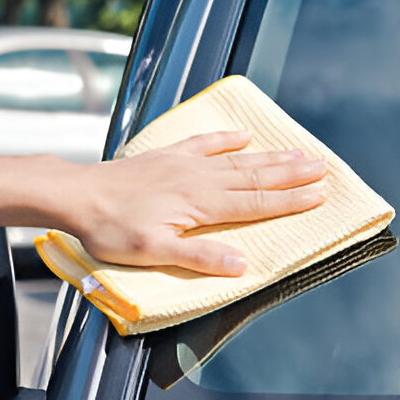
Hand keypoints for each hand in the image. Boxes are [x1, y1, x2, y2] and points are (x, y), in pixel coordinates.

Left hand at [61, 131, 326, 275]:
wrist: (76, 195)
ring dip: (272, 156)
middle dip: (293, 173)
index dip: (291, 201)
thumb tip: (242, 264)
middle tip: (324, 167)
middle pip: (256, 176)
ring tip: (300, 152)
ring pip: (239, 159)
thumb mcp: (153, 253)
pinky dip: (227, 139)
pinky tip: (244, 135)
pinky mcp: (168, 156)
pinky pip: (205, 143)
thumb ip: (199, 258)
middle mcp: (200, 179)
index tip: (320, 195)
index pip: (256, 203)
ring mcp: (185, 164)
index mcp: (201, 204)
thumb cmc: (111, 229)